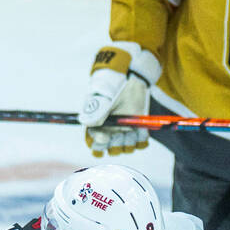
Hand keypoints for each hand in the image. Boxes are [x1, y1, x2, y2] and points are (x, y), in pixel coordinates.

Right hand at [78, 42, 160, 156]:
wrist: (129, 78)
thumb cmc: (110, 87)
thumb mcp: (101, 98)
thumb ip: (96, 112)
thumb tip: (88, 124)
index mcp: (97, 126)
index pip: (95, 145)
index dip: (100, 145)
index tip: (105, 136)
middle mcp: (111, 132)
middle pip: (112, 150)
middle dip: (116, 144)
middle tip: (120, 133)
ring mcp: (125, 131)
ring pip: (127, 148)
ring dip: (130, 142)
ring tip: (131, 130)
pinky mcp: (139, 129)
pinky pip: (141, 143)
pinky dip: (142, 139)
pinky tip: (140, 130)